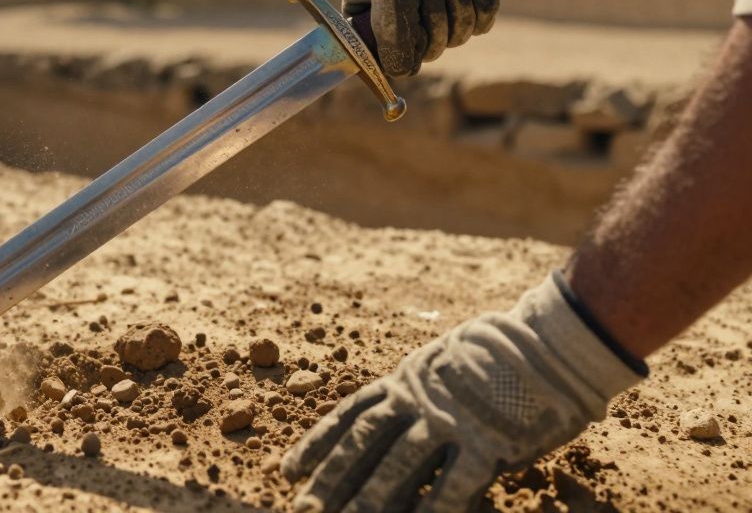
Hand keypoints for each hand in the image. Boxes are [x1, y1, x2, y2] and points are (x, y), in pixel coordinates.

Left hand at [281, 273, 642, 511]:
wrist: (550, 344)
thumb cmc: (497, 357)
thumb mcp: (440, 364)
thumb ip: (416, 394)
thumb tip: (390, 424)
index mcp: (405, 380)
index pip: (349, 416)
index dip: (317, 444)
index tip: (289, 470)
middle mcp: (418, 400)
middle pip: (363, 444)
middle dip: (331, 478)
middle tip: (303, 508)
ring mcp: (451, 422)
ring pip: (398, 466)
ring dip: (370, 499)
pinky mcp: (488, 444)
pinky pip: (454, 484)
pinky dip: (433, 508)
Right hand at [342, 0, 523, 76]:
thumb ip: (391, 37)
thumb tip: (400, 73)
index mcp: (367, 2)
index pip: (371, 46)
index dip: (389, 53)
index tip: (406, 48)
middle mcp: (397, 6)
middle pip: (416, 50)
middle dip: (433, 29)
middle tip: (434, 1)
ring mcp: (433, 3)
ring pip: (449, 40)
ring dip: (459, 15)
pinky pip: (475, 27)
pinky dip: (480, 12)